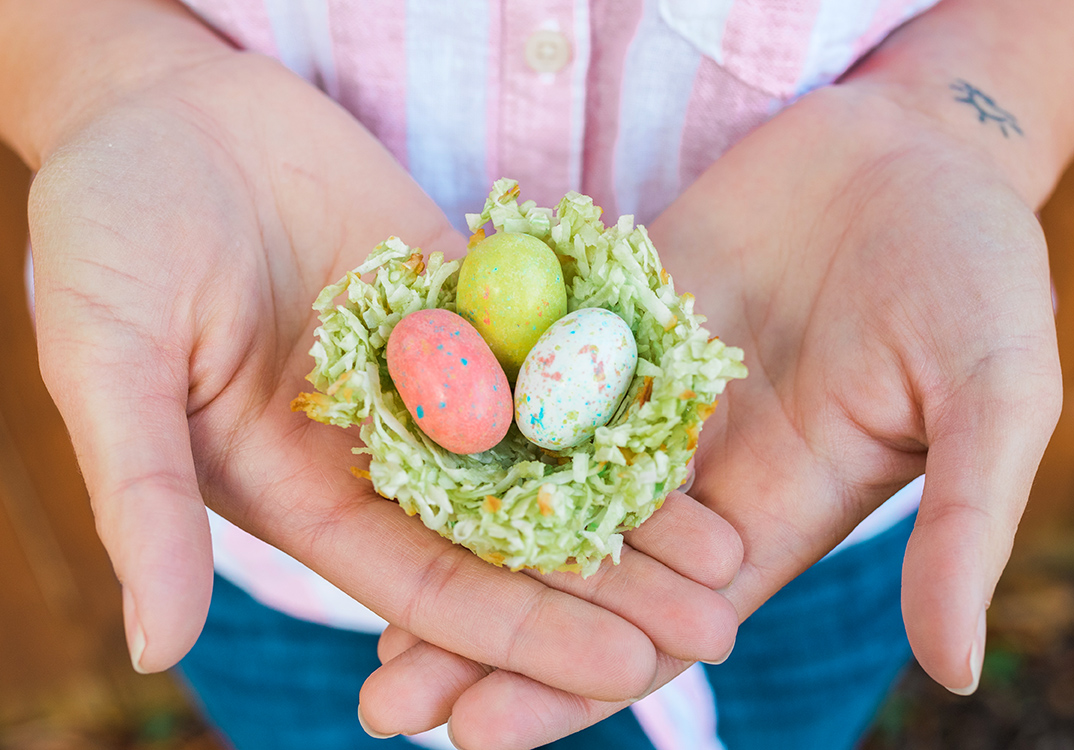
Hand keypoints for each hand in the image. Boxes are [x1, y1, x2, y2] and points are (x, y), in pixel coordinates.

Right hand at [28, 43, 738, 700]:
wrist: (163, 109)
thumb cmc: (107, 228)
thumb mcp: (108, 359)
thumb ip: (142, 492)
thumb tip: (158, 646)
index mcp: (303, 489)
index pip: (423, 583)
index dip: (520, 631)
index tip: (621, 669)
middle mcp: (382, 448)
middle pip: (510, 536)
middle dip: (610, 587)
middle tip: (718, 628)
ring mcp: (435, 371)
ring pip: (549, 453)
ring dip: (637, 502)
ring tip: (734, 546)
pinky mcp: (468, 297)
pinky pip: (552, 348)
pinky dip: (619, 386)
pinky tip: (694, 418)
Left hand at [366, 83, 1060, 748]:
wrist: (912, 151)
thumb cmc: (972, 268)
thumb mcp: (989, 393)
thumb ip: (959, 522)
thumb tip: (951, 673)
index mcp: (763, 516)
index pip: (652, 629)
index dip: (571, 688)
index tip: (476, 739)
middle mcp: (684, 471)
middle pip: (566, 571)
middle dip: (476, 635)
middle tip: (381, 697)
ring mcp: (634, 392)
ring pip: (525, 475)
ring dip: (443, 528)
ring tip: (345, 578)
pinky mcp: (604, 315)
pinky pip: (522, 363)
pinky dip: (458, 397)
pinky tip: (378, 430)